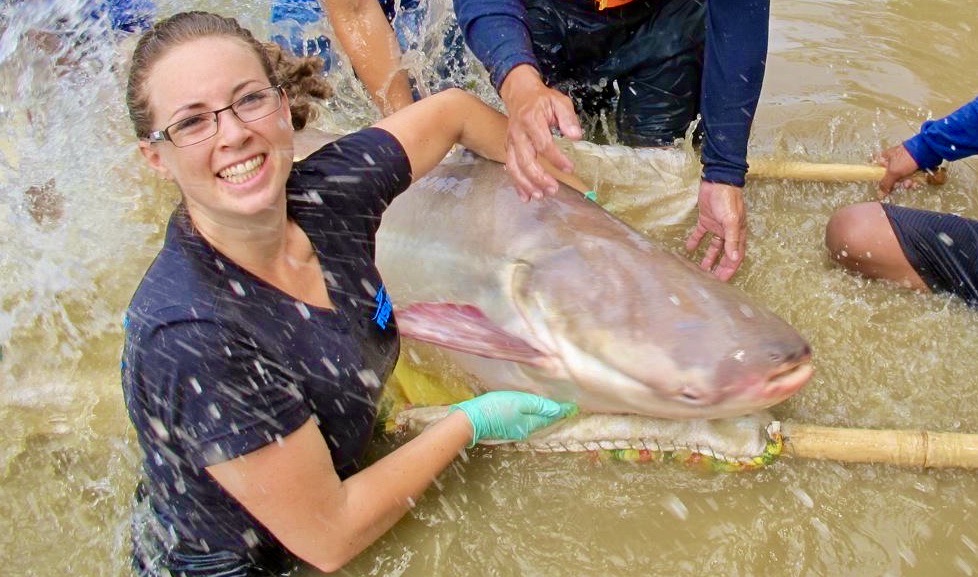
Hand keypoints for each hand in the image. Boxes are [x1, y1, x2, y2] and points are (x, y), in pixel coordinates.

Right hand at [451, 391, 577, 446]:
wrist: (470, 420)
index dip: (563, 410)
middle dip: (555, 413)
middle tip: (567, 407)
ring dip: (544, 414)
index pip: (551, 416)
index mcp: (530, 423)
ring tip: (553, 407)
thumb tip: (557, 410)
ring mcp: (515, 429)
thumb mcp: (518, 402)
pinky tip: (532, 410)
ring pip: (534, 421)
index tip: (575, 407)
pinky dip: (532, 415)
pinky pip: (525, 420)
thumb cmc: (495, 408)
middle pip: (544, 420)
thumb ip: (537, 405)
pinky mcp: (506, 426)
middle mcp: (525, 429)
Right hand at [499, 65, 582, 201]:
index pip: (543, 144)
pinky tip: (526, 197)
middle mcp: (518, 134)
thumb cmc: (542, 100)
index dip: (556, 158)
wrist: (519, 95)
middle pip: (526, 160)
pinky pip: (510, 169)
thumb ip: (568, 118)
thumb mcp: (559, 102)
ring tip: (540, 196)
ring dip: (526, 184)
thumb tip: (576, 136)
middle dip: (539, 177)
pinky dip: (517, 184)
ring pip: (514, 167)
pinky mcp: (508, 149)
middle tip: (553, 189)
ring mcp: (511, 143)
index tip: (569, 168)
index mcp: (531, 120)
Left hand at [684, 181, 746, 281]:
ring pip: (713, 247)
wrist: (718, 180)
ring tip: (700, 270)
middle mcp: (728, 232)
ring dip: (708, 258)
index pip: (736, 256)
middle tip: (711, 280)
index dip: (730, 269)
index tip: (722, 282)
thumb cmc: (728, 200)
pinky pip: (700, 234)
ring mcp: (717, 226)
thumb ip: (732, 240)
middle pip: (725, 254)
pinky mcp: (706, 220)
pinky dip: (695, 241)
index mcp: (738, 234)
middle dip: (719, 267)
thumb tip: (734, 258)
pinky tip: (688, 249)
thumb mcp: (731, 221)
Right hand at [876, 143, 919, 197]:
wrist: (926, 152)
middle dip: (896, 183)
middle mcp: (893, 160)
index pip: (878, 168)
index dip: (880, 178)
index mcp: (885, 157)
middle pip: (890, 176)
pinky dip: (912, 180)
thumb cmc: (906, 159)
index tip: (884, 184)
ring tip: (910, 183)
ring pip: (901, 177)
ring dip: (905, 183)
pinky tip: (915, 182)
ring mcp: (904, 163)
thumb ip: (885, 183)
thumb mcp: (893, 172)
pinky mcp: (913, 166)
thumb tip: (881, 193)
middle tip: (899, 184)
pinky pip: (909, 176)